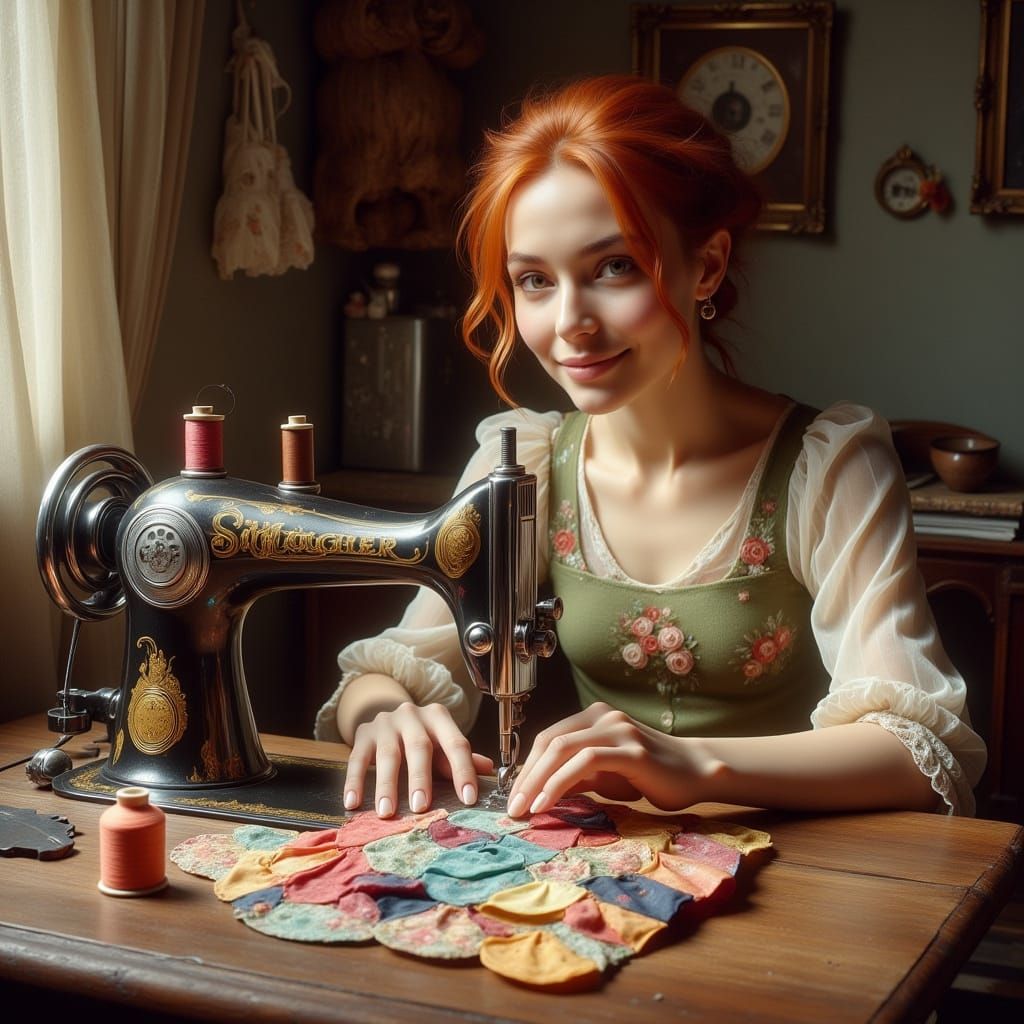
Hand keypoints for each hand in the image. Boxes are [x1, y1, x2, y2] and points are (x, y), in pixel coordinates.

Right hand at [343, 701, 493, 817]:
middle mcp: (412, 715)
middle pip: (419, 746)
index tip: (468, 800)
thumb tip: (488, 770)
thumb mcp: (442, 745)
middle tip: (421, 807)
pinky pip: (356, 758)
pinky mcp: (363, 733)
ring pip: (387, 754)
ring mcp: (386, 722)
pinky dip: (354, 781)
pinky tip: (352, 803)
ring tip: (387, 812)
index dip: (463, 771)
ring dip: (387, 785)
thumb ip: (461, 759)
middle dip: (420, 778)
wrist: (388, 716)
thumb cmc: (422, 739)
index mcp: (439, 717)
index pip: (455, 743)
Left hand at [505, 702, 719, 816]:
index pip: (548, 738)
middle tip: (512, 807)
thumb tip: (538, 793)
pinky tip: (547, 802)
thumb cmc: (651, 775)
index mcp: (594, 717)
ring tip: (525, 809)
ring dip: (537, 781)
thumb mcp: (605, 776)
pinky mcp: (631, 750)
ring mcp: (618, 730)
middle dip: (525, 776)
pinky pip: (586, 761)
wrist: (696, 773)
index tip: (514, 796)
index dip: (526, 767)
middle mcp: (603, 717)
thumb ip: (575, 777)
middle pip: (549, 742)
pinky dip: (560, 781)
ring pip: (562, 748)